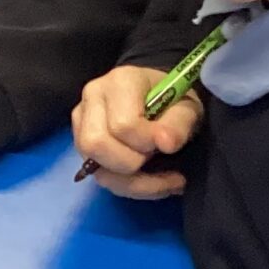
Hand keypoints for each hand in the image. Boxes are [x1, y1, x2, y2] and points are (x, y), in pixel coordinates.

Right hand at [70, 64, 200, 198]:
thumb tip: (165, 144)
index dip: (146, 143)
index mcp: (120, 82)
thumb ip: (179, 124)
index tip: (167, 145)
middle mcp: (92, 96)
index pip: (122, 125)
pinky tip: (147, 180)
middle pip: (96, 144)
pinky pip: (99, 175)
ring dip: (130, 180)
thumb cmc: (173, 100)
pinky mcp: (81, 141)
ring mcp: (81, 119)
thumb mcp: (187, 108)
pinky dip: (126, 186)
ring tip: (159, 178)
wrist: (160, 99)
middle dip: (131, 162)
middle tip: (155, 157)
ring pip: (93, 163)